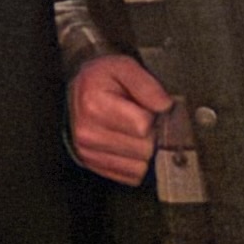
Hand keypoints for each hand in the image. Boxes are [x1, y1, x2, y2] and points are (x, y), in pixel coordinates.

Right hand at [66, 51, 171, 185]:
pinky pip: (130, 177)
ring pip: (139, 167)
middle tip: (142, 120)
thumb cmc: (102, 78)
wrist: (78, 90)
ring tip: (134, 133)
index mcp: (95, 105)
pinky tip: (129, 145)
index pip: (142, 126)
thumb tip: (165, 106)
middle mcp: (88, 133)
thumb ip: (147, 85)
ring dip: (143, 152)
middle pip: (143, 149)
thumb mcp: (124, 67)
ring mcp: (88, 152)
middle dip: (150, 135)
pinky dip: (135, 163)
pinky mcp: (92, 165)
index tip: (146, 108)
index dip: (152, 116)